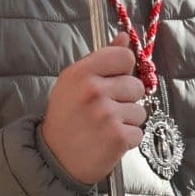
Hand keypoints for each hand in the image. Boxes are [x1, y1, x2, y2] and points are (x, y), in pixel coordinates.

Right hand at [41, 32, 145, 184]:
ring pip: (140, 110)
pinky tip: (108, 140)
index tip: (114, 81)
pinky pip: (138, 132)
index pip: (124, 57)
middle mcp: (94, 91)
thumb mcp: (74, 82)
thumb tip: (126, 36)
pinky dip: (127, 139)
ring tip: (105, 127)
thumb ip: (102, 58)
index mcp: (82, 72)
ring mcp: (107, 114)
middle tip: (105, 110)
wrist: (54, 159)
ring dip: (127, 121)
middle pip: (136, 85)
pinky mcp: (118, 137)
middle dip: (126, 99)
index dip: (123, 70)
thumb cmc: (65, 118)